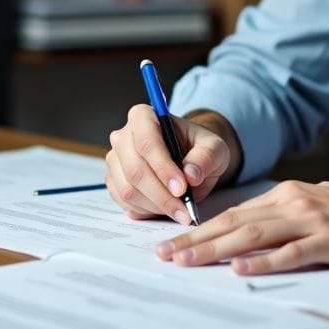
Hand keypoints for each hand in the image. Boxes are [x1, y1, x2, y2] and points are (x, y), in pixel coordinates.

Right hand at [105, 104, 233, 224]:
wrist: (189, 158)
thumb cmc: (199, 148)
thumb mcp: (214, 148)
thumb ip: (205, 158)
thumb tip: (191, 175)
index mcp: (143, 117)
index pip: (147, 143)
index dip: (163, 168)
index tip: (182, 188)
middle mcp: (123, 136)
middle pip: (135, 170)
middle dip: (161, 195)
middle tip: (184, 210)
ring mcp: (115, 160)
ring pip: (128, 190)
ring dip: (155, 206)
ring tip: (180, 212)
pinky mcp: (114, 182)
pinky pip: (124, 203)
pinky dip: (146, 211)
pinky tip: (165, 209)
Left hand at [155, 180, 328, 274]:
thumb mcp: (320, 203)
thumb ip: (290, 211)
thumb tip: (262, 222)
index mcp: (287, 195)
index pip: (234, 213)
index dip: (199, 228)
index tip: (171, 242)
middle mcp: (293, 203)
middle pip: (234, 223)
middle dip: (194, 240)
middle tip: (163, 254)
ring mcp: (311, 221)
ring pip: (253, 236)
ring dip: (215, 249)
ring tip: (186, 260)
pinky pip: (290, 253)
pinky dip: (262, 261)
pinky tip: (239, 268)